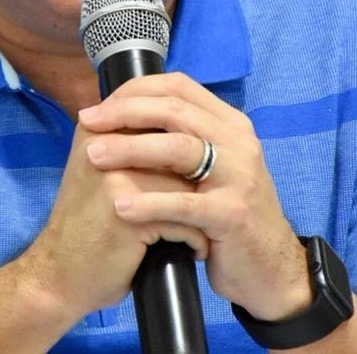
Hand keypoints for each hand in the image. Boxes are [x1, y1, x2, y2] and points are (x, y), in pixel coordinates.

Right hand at [20, 115, 199, 318]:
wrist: (58, 272)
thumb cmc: (88, 222)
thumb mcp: (99, 170)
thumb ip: (130, 144)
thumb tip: (189, 128)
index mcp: (97, 130)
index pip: (156, 116)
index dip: (181, 145)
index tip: (187, 175)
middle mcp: (104, 146)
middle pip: (177, 149)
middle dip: (196, 181)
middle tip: (203, 205)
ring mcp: (115, 178)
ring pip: (186, 185)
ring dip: (200, 212)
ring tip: (200, 229)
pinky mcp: (127, 214)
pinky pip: (184, 219)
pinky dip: (194, 239)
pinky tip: (191, 251)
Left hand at [77, 72, 312, 320]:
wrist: (269, 269)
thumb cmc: (225, 212)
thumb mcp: (210, 165)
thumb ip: (180, 136)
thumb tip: (122, 111)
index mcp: (229, 123)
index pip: (179, 87)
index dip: (135, 91)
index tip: (99, 105)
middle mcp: (238, 141)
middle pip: (175, 111)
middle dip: (125, 113)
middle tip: (88, 122)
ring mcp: (239, 176)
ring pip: (179, 148)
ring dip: (130, 148)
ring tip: (93, 155)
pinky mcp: (233, 214)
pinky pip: (184, 203)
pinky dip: (149, 203)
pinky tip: (120, 205)